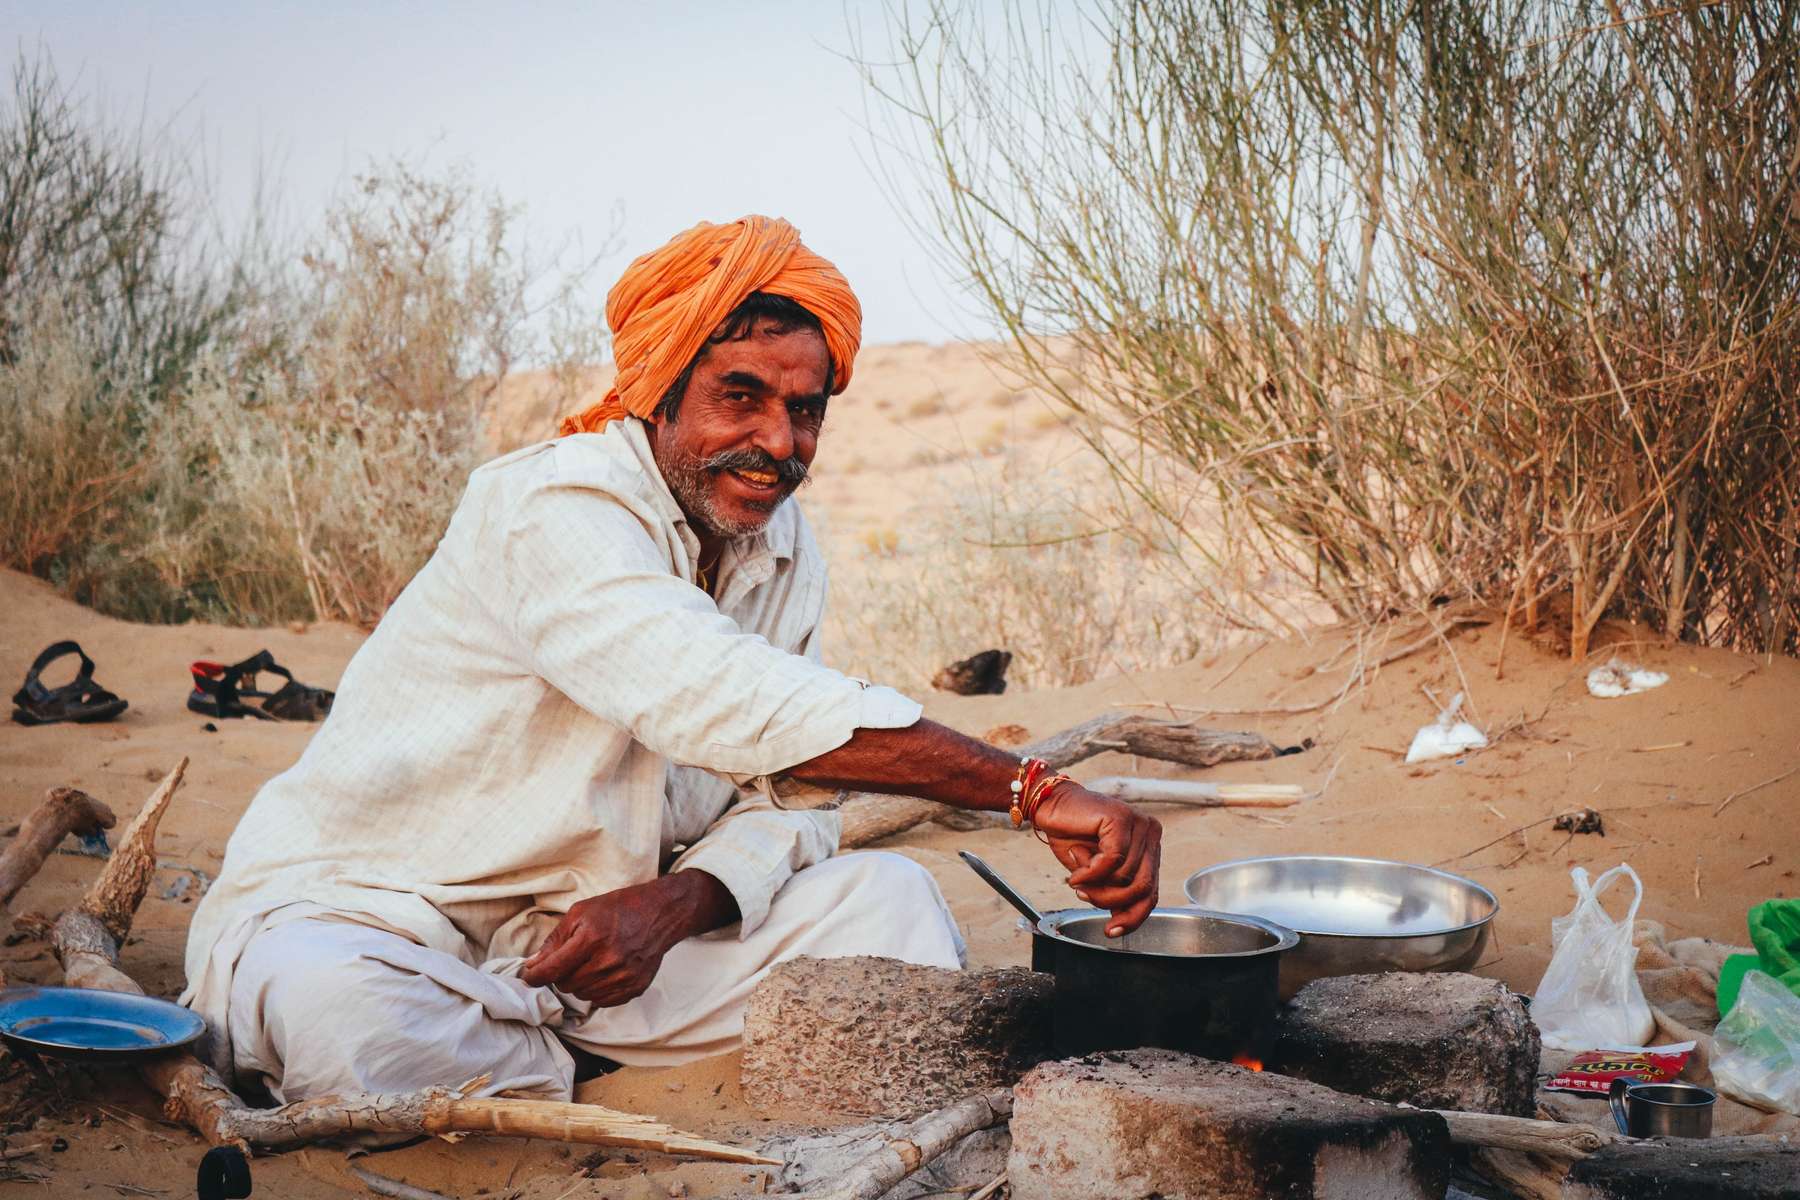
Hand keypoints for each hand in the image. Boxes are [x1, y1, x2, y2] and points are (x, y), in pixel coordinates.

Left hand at [519, 872, 735, 1004]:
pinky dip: (597, 991)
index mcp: (592, 937)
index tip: (529, 977)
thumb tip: (533, 965)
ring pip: (583, 995)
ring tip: (590, 963)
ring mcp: (624, 976)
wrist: (660, 913)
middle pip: (566, 985)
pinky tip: (603, 972)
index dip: (535, 976)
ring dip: (579, 983)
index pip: (553, 969)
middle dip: (561, 975)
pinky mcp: (635, 987)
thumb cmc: (618, 908)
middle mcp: (609, 960)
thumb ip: (555, 939)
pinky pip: (603, 1001)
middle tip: (570, 960)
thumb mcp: (581, 912)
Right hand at [1030, 783, 1160, 936]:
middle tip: (1084, 896)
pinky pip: (1112, 860)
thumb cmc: (1072, 837)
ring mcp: (1138, 823)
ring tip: (1077, 878)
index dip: (1133, 917)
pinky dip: (1090, 872)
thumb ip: (1114, 890)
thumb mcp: (1096, 874)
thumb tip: (1124, 918)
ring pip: (1125, 877)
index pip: (1152, 892)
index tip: (1112, 931)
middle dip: (1110, 901)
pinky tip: (1075, 869)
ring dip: (1095, 886)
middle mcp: (1150, 833)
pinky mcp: (1121, 818)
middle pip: (1143, 887)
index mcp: (1149, 847)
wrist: (1049, 806)